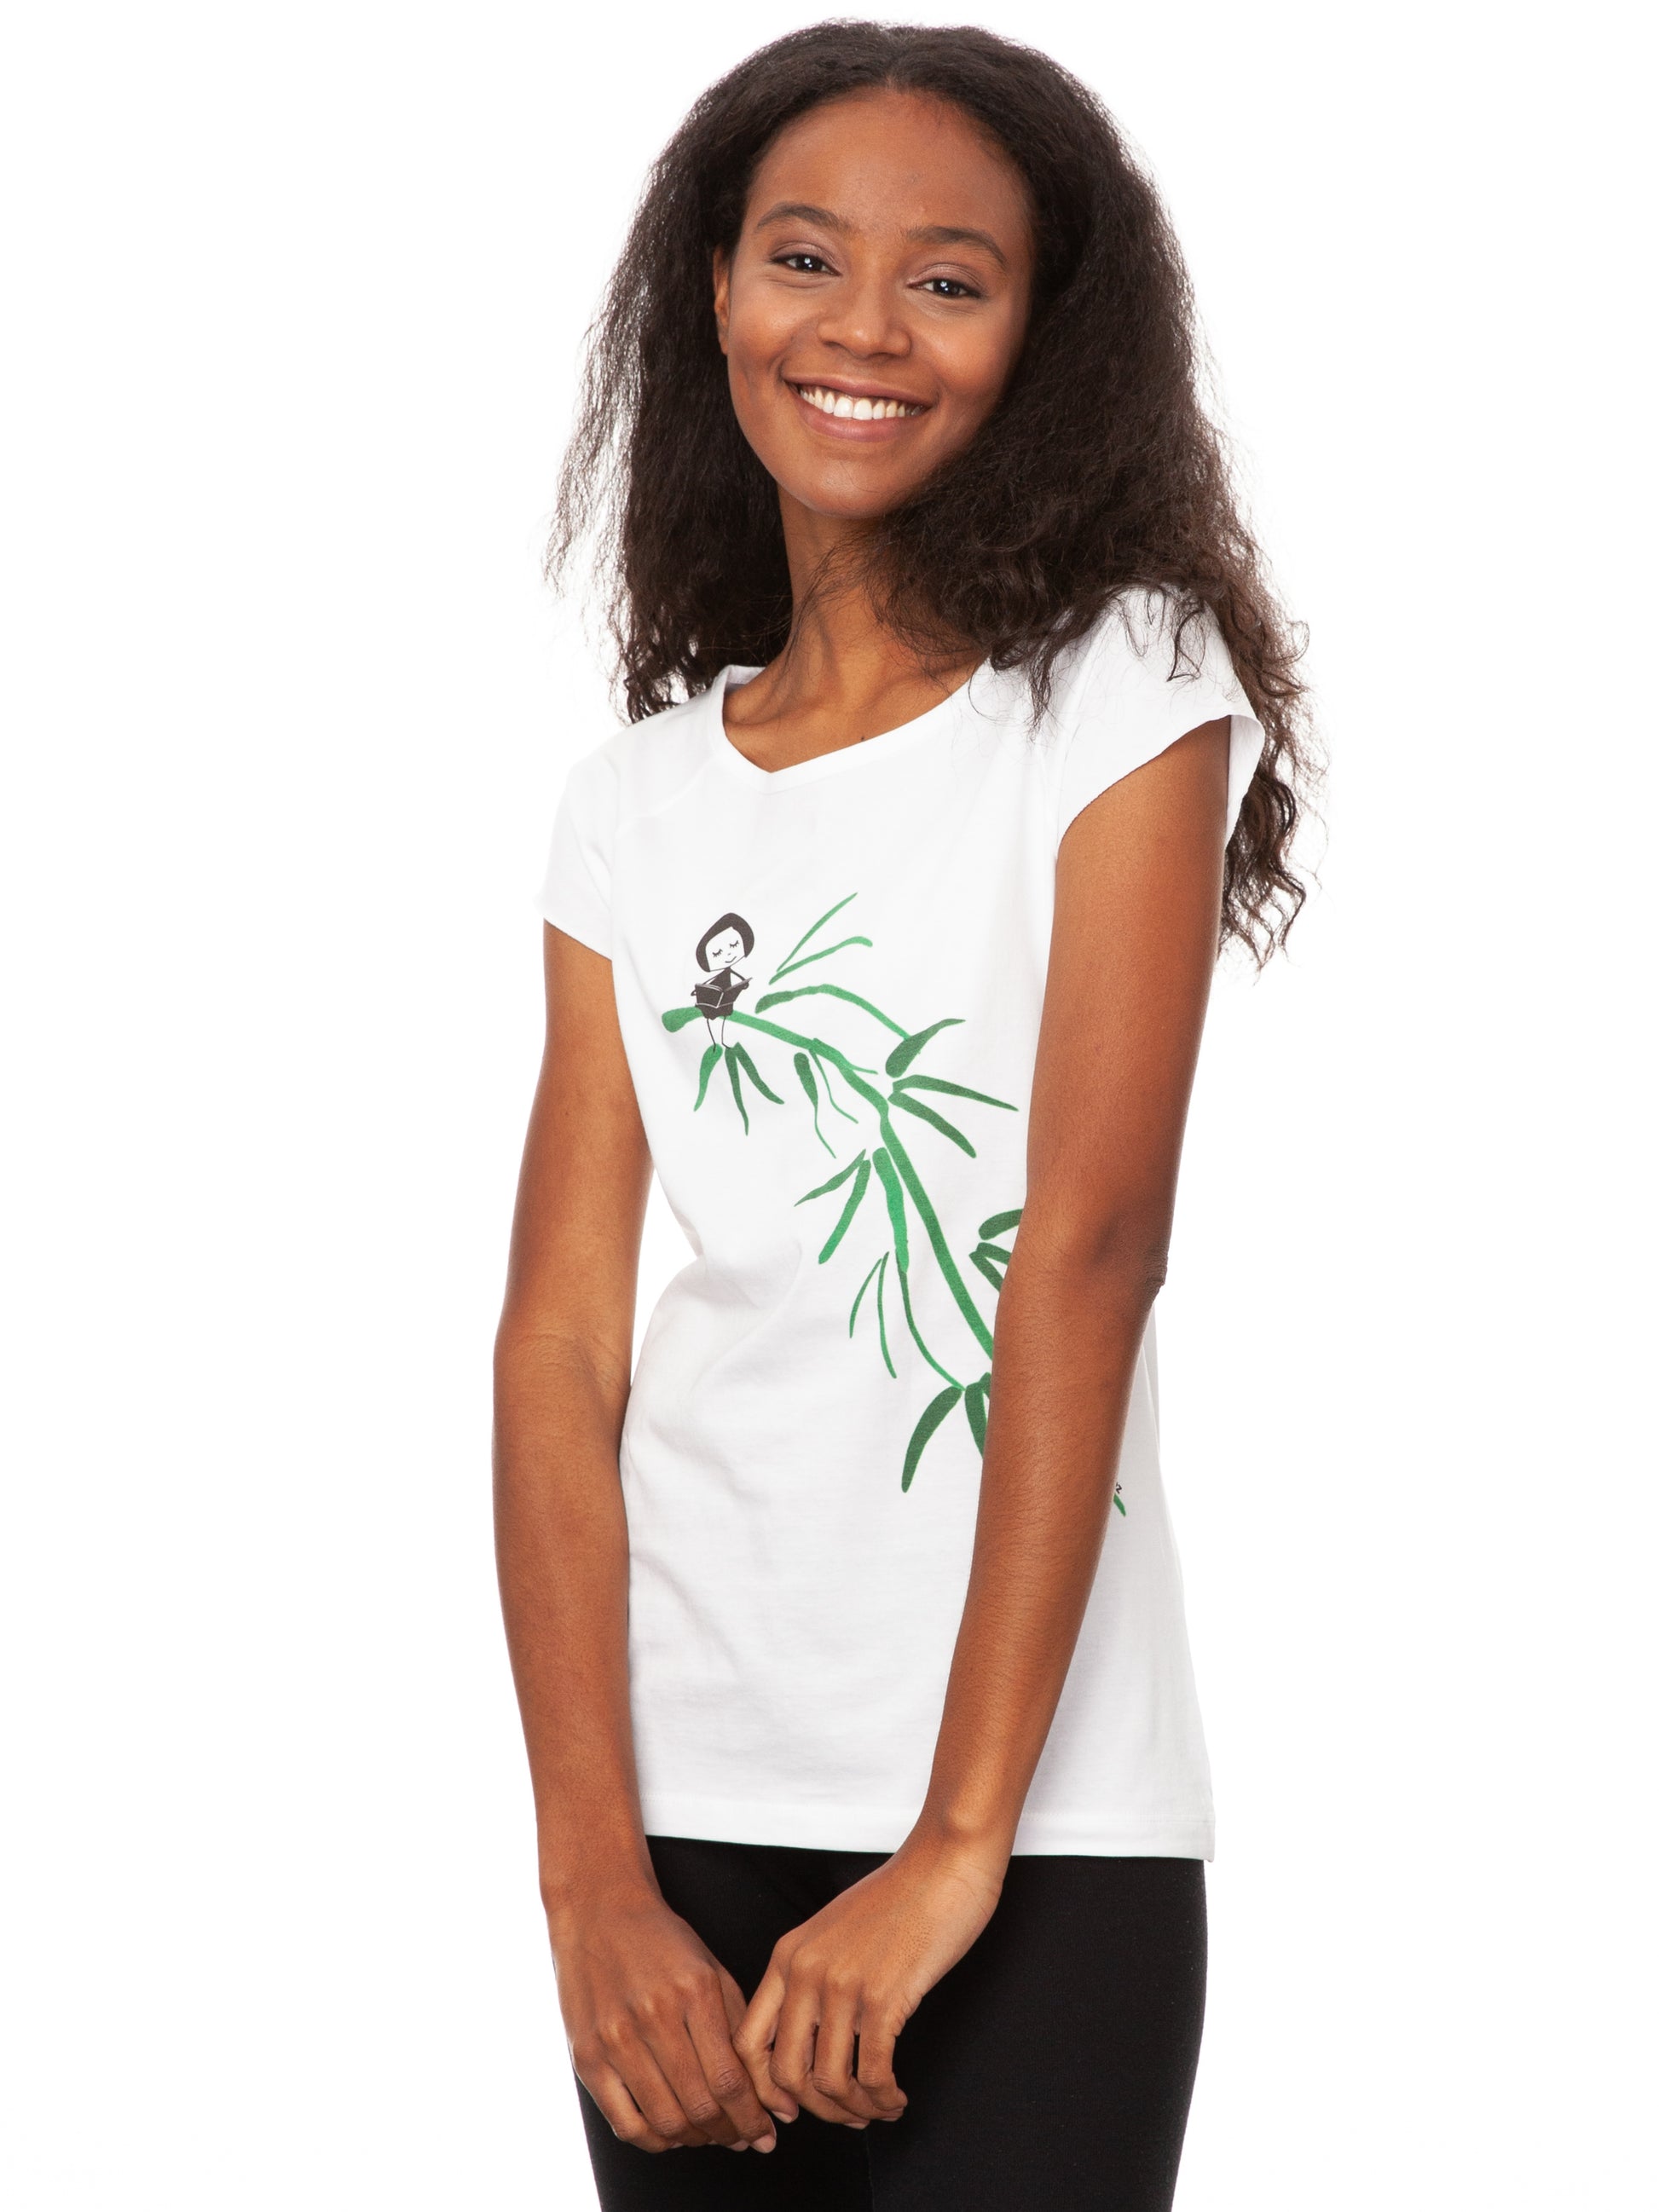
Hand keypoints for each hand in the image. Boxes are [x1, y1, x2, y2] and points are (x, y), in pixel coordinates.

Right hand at [550, 1885, 789, 2153]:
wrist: (598, 1911)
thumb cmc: (663, 1942)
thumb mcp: (711, 1970)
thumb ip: (737, 2029)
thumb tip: (766, 2098)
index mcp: (694, 1992)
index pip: (731, 2079)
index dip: (752, 2118)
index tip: (765, 2134)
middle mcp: (654, 2016)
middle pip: (701, 2106)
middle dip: (729, 2134)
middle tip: (741, 2138)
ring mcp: (615, 2039)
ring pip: (665, 2121)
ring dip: (695, 2141)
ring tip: (708, 2136)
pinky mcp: (585, 2056)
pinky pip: (624, 2123)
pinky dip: (653, 2141)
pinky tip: (670, 2134)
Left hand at [734, 1830, 1005, 2128]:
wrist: (944, 1863)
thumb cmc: (898, 1897)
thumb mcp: (833, 1930)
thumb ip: (813, 1975)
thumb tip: (812, 2040)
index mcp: (787, 1955)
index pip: (748, 2042)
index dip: (764, 2090)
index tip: (792, 2109)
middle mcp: (805, 1972)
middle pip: (786, 2074)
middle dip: (818, 2110)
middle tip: (849, 2116)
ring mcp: (842, 1984)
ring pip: (830, 2082)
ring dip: (856, 2111)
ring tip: (880, 2108)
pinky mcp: (883, 1996)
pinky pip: (873, 2074)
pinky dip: (884, 2099)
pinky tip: (897, 2097)